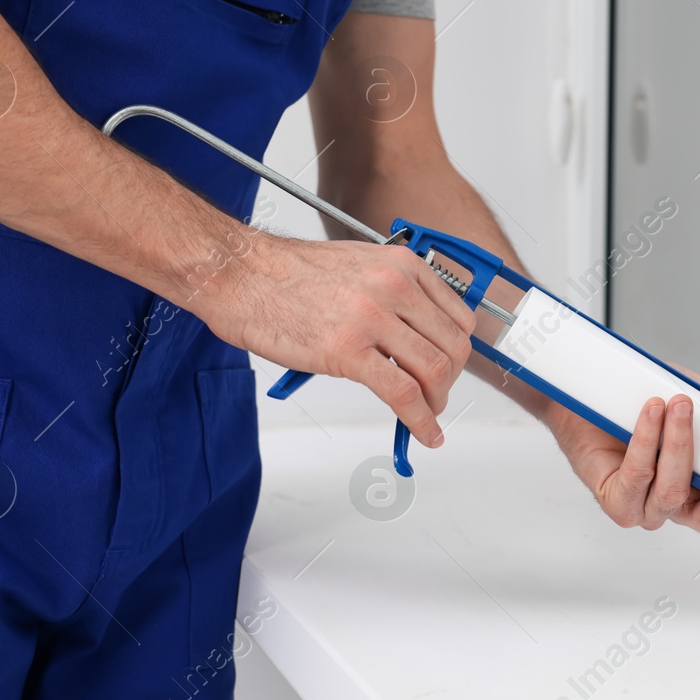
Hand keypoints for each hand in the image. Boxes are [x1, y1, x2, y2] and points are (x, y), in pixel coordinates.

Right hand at [202, 236, 475, 444]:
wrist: (240, 274)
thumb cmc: (287, 274)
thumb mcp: (358, 266)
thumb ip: (393, 292)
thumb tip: (415, 330)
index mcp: (401, 266)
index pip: (459, 317)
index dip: (458, 350)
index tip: (450, 366)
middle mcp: (394, 288)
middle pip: (454, 346)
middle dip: (452, 380)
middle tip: (438, 396)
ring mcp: (372, 319)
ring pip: (435, 370)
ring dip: (438, 402)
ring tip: (427, 415)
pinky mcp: (348, 351)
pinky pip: (403, 394)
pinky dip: (422, 421)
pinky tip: (424, 433)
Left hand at [547, 369, 699, 567]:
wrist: (596, 393)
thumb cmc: (656, 405)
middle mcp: (686, 506)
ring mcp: (650, 507)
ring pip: (675, 495)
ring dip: (678, 444)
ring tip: (677, 404)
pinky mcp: (616, 501)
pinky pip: (638, 481)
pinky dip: (646, 443)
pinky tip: (650, 414)